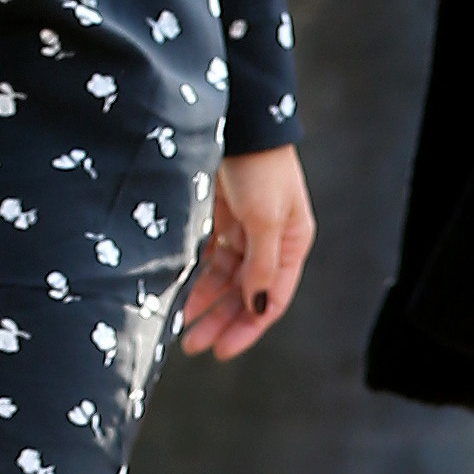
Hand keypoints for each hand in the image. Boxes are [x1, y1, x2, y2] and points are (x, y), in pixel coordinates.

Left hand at [181, 145, 314, 360]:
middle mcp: (271, 243)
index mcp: (292, 245)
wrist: (238, 123)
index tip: (221, 350)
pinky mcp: (223, 218)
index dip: (248, 328)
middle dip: (221, 321)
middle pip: (246, 294)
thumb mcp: (266, 220)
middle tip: (193, 346)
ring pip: (226, 279)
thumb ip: (261, 265)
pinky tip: (181, 292)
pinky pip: (211, 258)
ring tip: (181, 324)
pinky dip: (198, 277)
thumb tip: (255, 307)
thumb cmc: (261, 169)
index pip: (271, 299)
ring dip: (206, 302)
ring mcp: (247, 231)